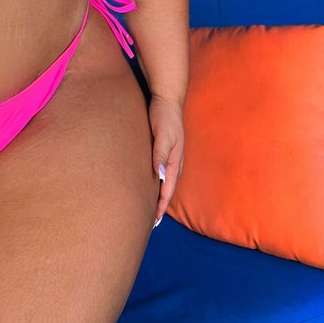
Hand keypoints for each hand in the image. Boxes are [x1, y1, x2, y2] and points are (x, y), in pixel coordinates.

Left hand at [148, 94, 183, 228]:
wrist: (166, 99)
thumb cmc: (164, 116)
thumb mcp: (163, 134)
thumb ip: (160, 154)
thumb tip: (159, 175)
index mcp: (175, 161)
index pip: (167, 190)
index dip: (160, 206)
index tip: (153, 221)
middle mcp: (174, 162)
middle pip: (167, 190)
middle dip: (159, 206)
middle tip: (149, 223)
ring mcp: (170, 157)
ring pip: (164, 182)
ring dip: (158, 196)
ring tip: (148, 210)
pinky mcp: (163, 151)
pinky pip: (160, 172)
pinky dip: (155, 183)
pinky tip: (148, 186)